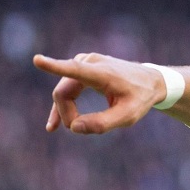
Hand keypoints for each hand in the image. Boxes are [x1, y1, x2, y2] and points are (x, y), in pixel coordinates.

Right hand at [33, 53, 164, 133]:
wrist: (151, 81)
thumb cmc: (141, 98)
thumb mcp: (128, 116)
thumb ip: (102, 123)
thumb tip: (73, 127)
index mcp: (102, 73)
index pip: (74, 69)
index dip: (54, 66)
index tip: (37, 60)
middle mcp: (90, 63)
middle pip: (63, 92)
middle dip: (66, 114)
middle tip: (78, 129)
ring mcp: (85, 63)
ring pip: (63, 91)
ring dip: (64, 110)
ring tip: (63, 127)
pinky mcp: (83, 67)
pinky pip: (65, 87)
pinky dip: (61, 104)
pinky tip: (53, 123)